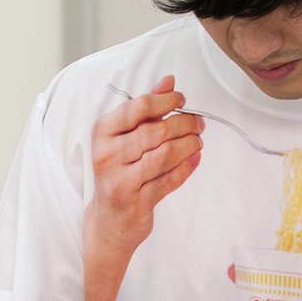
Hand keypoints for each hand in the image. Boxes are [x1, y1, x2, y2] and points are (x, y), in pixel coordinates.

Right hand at [86, 75, 202, 257]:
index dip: (167, 100)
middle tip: (198, 124)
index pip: (139, 107)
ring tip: (198, 141)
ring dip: (189, 145)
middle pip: (157, 130)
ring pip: (165, 155)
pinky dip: (187, 167)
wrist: (109, 219)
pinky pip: (170, 180)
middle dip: (185, 124)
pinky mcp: (137, 202)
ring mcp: (121, 180)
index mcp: (103, 133)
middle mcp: (108, 155)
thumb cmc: (118, 171)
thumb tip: (169, 81)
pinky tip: (194, 159)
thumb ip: (145, 108)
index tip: (182, 100)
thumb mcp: (123, 137)